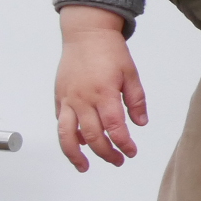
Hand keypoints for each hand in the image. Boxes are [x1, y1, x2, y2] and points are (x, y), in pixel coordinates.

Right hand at [54, 6, 147, 170]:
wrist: (86, 33)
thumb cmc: (109, 50)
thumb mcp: (130, 73)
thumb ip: (136, 100)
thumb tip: (140, 123)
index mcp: (104, 92)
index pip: (114, 127)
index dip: (123, 144)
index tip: (131, 152)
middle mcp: (83, 99)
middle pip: (93, 136)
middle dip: (106, 153)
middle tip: (117, 161)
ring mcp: (68, 99)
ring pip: (67, 135)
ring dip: (75, 155)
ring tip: (85, 167)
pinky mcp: (59, 97)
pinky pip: (61, 123)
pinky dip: (68, 137)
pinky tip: (77, 144)